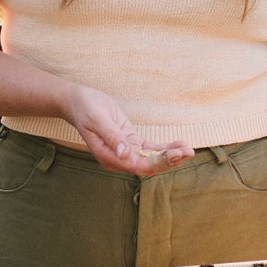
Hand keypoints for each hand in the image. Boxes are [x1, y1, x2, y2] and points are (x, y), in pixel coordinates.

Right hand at [65, 86, 192, 175]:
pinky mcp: (130, 143)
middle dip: (169, 160)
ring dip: (170, 155)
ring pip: (152, 158)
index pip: (138, 165)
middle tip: (189, 152)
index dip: (158, 162)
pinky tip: (179, 144)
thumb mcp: (97, 119)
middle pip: (148, 165)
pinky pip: (150, 149)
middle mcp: (118, 159)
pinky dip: (164, 147)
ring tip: (189, 149)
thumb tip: (125, 154)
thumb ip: (112, 137)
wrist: (77, 101)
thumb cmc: (85, 108)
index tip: (175, 154)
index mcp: (109, 157)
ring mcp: (125, 152)